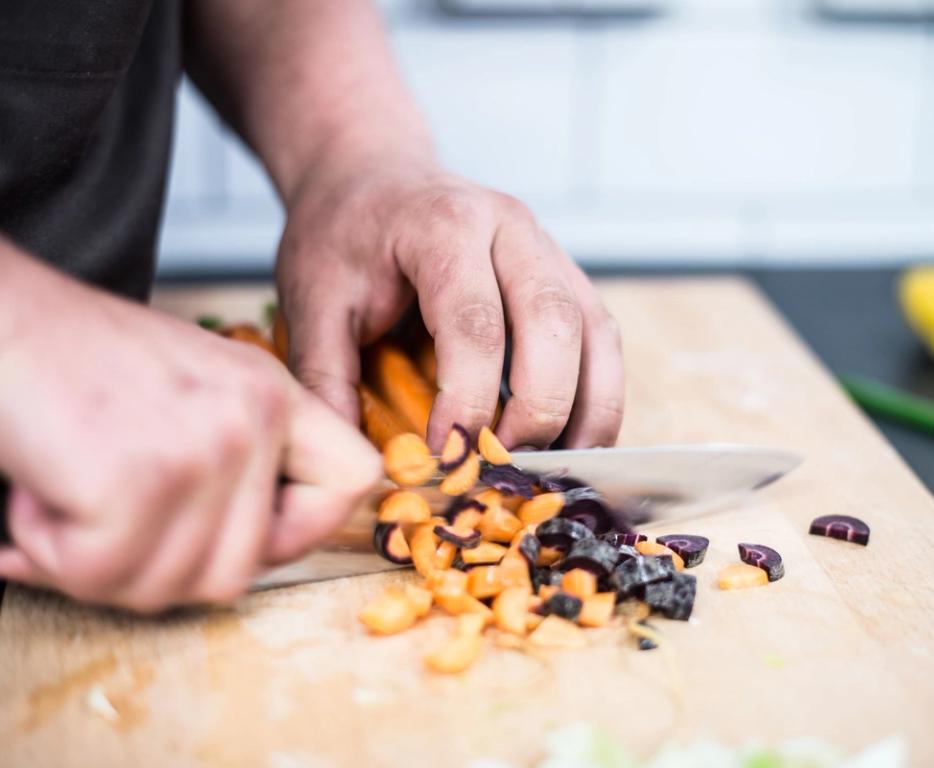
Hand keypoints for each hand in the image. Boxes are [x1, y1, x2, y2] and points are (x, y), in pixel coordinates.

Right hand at [0, 258, 379, 611]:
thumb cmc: (78, 359)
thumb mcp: (193, 391)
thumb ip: (236, 467)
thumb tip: (248, 566)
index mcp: (274, 394)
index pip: (355, 480)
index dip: (303, 529)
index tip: (242, 534)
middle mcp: (253, 416)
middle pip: (241, 571)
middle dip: (159, 570)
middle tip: (105, 527)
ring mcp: (204, 446)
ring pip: (171, 585)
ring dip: (97, 563)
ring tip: (65, 496)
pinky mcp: (138, 475)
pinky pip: (103, 571)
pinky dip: (50, 552)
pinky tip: (36, 493)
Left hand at [276, 159, 624, 450]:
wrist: (372, 174)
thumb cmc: (343, 233)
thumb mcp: (311, 296)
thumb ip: (325, 376)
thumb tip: (353, 465)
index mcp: (444, 224)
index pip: (475, 322)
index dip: (469, 400)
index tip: (449, 458)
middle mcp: (510, 228)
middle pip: (554, 322)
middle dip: (539, 410)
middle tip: (503, 469)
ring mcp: (546, 247)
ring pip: (594, 331)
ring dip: (585, 409)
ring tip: (553, 470)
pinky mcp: (564, 273)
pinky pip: (600, 336)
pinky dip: (596, 394)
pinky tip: (571, 439)